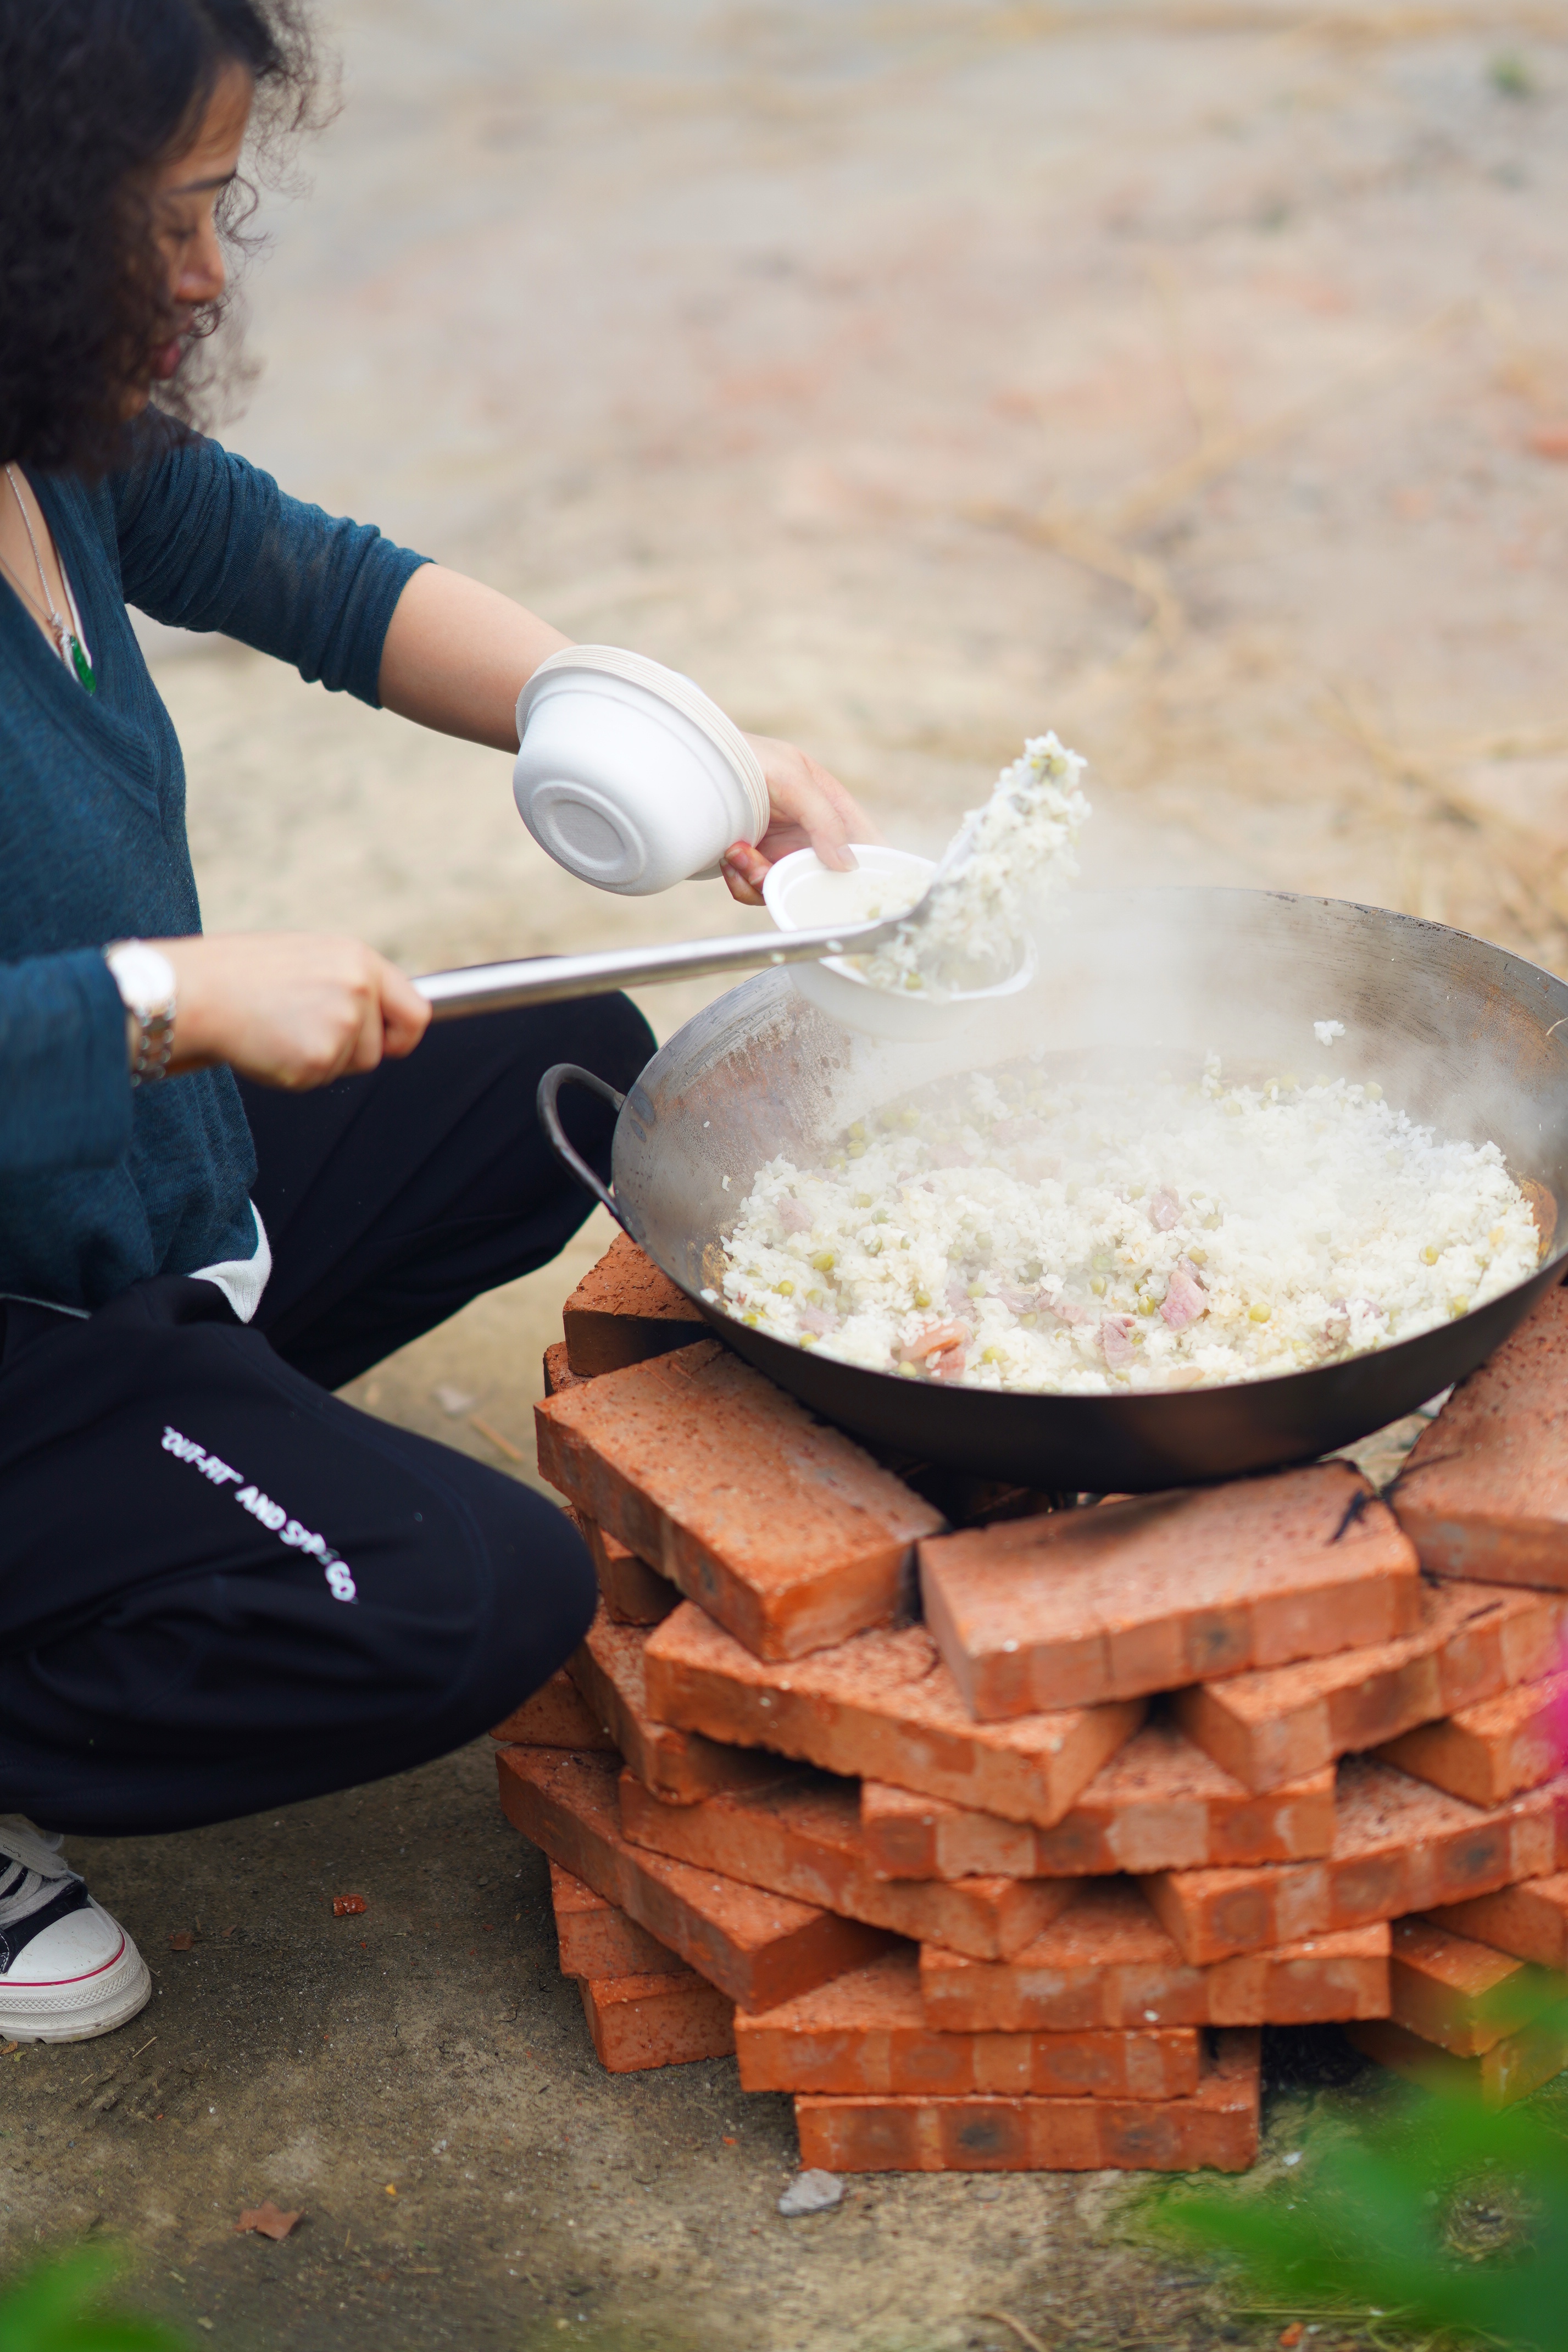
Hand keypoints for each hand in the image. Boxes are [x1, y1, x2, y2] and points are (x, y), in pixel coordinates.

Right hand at [153, 933, 430, 1088]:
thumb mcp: (309, 961)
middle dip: (349, 1052)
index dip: (404, 1036)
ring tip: (279, 1029)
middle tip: (301, 1030)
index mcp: (359, 959)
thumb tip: (376, 1016)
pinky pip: (318, 1080)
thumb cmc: (241, 974)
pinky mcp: (319, 1058)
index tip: (390, 1045)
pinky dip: (294, 1073)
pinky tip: (267, 1044)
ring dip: (320, 1060)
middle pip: (379, 1050)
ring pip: (350, 1067)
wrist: (196, 991)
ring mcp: (342, 1025)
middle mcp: (359, 989)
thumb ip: (348, 984)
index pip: (417, 1011)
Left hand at [720, 735, 880, 906]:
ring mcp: (782, 852)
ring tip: (737, 850)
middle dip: (797, 882)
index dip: (873, 870)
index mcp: (833, 808)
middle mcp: (811, 835)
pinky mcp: (755, 864)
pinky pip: (757, 891)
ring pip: (787, 890)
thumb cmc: (750, 758)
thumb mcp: (794, 780)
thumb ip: (825, 820)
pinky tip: (728, 857)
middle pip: (824, 880)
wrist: (695, 763)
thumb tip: (848, 864)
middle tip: (768, 867)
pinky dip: (742, 881)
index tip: (862, 893)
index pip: (868, 844)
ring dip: (759, 877)